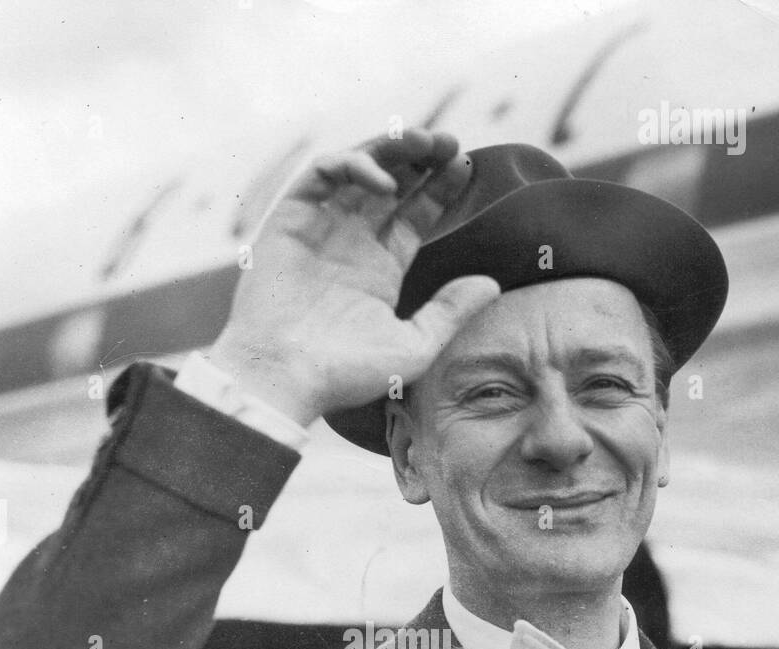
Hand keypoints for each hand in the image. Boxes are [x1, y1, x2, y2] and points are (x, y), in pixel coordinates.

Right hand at [209, 129, 500, 426]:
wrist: (285, 376)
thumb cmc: (345, 373)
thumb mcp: (413, 346)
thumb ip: (451, 312)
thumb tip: (493, 284)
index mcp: (379, 268)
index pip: (416, 214)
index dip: (440, 187)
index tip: (465, 166)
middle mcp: (351, 242)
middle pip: (392, 182)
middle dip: (420, 156)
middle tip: (450, 142)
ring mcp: (321, 227)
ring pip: (358, 168)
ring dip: (391, 148)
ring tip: (424, 141)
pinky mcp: (290, 218)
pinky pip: (322, 174)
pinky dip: (352, 166)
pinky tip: (384, 183)